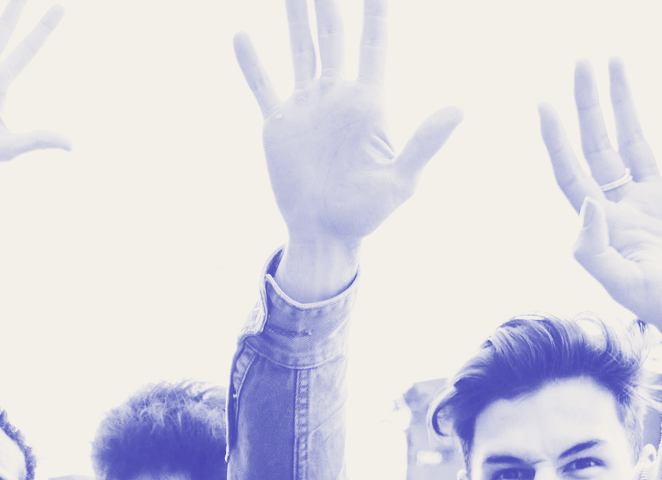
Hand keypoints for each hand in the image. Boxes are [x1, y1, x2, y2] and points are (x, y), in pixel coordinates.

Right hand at [235, 0, 461, 301]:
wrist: (324, 235)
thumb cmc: (367, 214)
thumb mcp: (401, 181)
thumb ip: (425, 144)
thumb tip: (459, 109)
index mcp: (368, 101)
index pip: (373, 43)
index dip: (376, 11)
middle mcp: (337, 96)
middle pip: (334, 34)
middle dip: (328, 3)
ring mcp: (306, 107)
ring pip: (301, 50)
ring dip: (296, 17)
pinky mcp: (279, 126)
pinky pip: (264, 87)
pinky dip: (252, 63)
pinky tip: (242, 35)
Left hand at [540, 59, 661, 329]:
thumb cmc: (659, 302)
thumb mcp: (622, 284)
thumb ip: (595, 250)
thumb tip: (588, 204)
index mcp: (603, 226)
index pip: (571, 173)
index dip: (557, 141)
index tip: (543, 104)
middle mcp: (622, 204)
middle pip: (598, 144)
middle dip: (588, 105)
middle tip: (580, 62)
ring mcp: (651, 193)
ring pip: (630, 136)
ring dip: (619, 100)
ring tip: (611, 60)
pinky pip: (658, 147)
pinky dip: (645, 118)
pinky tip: (639, 91)